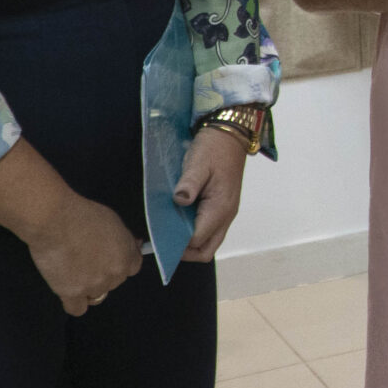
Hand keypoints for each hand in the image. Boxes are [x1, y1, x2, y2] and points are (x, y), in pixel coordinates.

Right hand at [23, 194, 141, 315]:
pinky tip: (68, 290)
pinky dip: (74, 302)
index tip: (109, 258)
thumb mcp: (113, 221)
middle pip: (113, 282)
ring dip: (87, 286)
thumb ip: (124, 239)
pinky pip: (77, 309)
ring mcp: (94, 285)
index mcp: (127, 256)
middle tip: (85, 258)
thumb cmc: (82, 215)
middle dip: (102, 273)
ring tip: (72, 269)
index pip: (132, 268)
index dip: (119, 262)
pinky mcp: (72, 293)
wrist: (55, 220)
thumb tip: (134, 245)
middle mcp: (115, 274)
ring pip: (96, 295)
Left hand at [174, 127, 248, 262]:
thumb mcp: (198, 163)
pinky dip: (195, 233)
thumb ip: (189, 184)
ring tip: (170, 233)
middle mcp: (226, 215)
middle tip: (164, 242)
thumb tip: (179, 201)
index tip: (157, 239)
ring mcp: (226, 213)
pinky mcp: (222, 207)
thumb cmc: (214, 148)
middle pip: (206, 250)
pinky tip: (180, 222)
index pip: (197, 240)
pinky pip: (210, 230)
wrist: (231, 135)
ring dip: (190, 244)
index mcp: (220, 208)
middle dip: (185, 253)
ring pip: (209, 242)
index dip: (177, 244)